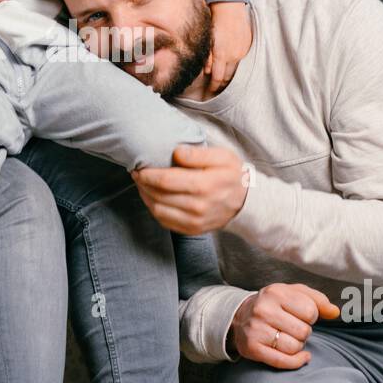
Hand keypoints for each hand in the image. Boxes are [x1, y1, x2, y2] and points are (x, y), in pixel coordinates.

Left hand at [131, 144, 248, 233]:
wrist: (246, 202)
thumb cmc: (232, 175)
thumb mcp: (223, 156)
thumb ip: (198, 153)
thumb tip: (176, 152)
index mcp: (204, 185)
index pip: (164, 181)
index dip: (147, 174)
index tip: (139, 167)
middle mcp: (197, 206)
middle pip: (158, 195)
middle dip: (143, 184)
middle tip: (137, 173)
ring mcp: (194, 221)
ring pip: (158, 210)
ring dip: (145, 197)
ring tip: (142, 185)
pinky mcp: (192, 230)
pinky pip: (164, 221)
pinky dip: (154, 209)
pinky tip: (152, 198)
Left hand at [204, 1, 248, 94]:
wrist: (230, 7)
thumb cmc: (214, 21)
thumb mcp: (207, 39)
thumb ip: (207, 57)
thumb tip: (206, 72)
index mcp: (222, 54)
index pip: (218, 78)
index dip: (214, 86)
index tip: (210, 92)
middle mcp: (234, 55)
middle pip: (228, 77)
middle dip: (222, 85)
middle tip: (216, 90)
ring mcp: (242, 51)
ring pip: (236, 70)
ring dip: (230, 76)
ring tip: (223, 81)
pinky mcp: (248, 46)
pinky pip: (242, 60)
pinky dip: (235, 65)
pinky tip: (231, 65)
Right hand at [228, 284, 340, 368]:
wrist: (240, 316)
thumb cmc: (274, 304)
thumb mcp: (294, 294)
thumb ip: (318, 300)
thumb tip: (336, 312)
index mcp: (276, 292)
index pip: (311, 311)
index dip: (311, 316)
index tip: (301, 315)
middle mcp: (263, 310)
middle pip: (303, 331)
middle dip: (303, 332)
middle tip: (292, 328)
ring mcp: (256, 330)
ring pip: (294, 347)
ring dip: (297, 346)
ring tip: (288, 337)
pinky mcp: (252, 348)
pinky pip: (283, 361)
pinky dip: (296, 362)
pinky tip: (301, 357)